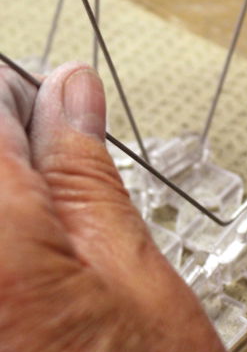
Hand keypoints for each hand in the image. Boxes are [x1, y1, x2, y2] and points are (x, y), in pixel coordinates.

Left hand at [0, 63, 236, 351]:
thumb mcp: (130, 262)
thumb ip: (85, 169)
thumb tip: (71, 89)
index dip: (13, 92)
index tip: (38, 95)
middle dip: (10, 140)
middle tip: (44, 148)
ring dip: (14, 180)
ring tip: (43, 200)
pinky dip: (13, 218)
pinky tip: (32, 235)